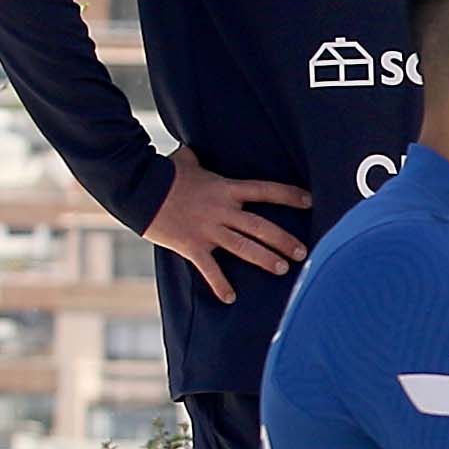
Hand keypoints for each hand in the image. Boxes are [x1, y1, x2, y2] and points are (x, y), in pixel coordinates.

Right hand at [143, 147, 312, 305]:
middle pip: (261, 226)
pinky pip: (210, 269)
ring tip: (282, 269)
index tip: (310, 201)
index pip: (265, 190)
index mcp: (226, 188)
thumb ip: (195, 159)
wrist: (138, 187)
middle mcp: (222, 210)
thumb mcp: (185, 160)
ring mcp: (208, 229)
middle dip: (284, 240)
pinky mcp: (191, 245)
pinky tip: (230, 298)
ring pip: (244, 247)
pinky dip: (220, 285)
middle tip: (303, 253)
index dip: (289, 195)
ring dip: (264, 259)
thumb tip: (190, 150)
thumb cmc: (162, 172)